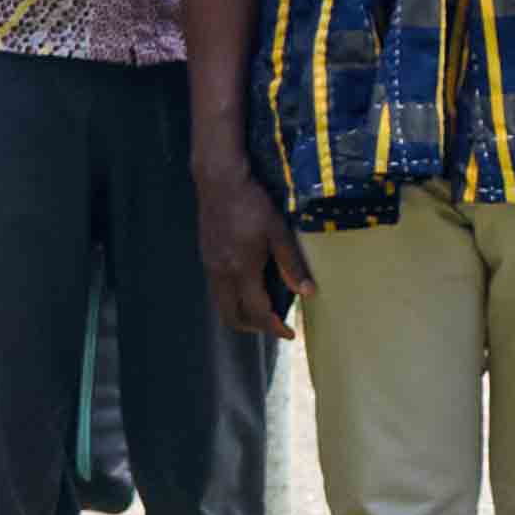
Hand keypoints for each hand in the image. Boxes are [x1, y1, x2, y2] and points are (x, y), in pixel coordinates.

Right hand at [196, 165, 311, 341]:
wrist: (219, 180)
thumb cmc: (252, 202)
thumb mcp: (278, 231)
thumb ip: (291, 264)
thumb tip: (307, 292)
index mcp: (242, 269)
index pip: (256, 312)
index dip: (274, 328)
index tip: (289, 334)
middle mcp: (222, 273)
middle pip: (232, 317)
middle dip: (254, 328)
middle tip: (274, 325)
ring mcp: (210, 265)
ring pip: (222, 305)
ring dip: (241, 313)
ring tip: (263, 308)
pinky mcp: (206, 256)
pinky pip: (217, 290)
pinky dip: (233, 298)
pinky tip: (247, 286)